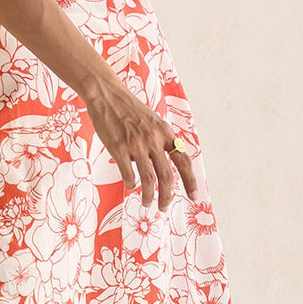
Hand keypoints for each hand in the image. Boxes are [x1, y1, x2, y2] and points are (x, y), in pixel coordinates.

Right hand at [82, 76, 197, 210]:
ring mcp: (137, 144)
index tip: (194, 197)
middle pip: (167, 176)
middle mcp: (154, 140)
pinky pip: (128, 173)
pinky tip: (130, 185)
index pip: (184, 161)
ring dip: (149, 196)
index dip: (191, 181)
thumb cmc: (130, 110)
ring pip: (149, 179)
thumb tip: (167, 162)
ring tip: (146, 204)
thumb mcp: (154, 121)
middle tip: (164, 208)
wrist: (108, 95)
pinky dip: (130, 184)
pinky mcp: (119, 147)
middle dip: (167, 197)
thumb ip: (162, 140)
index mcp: (166, 133)